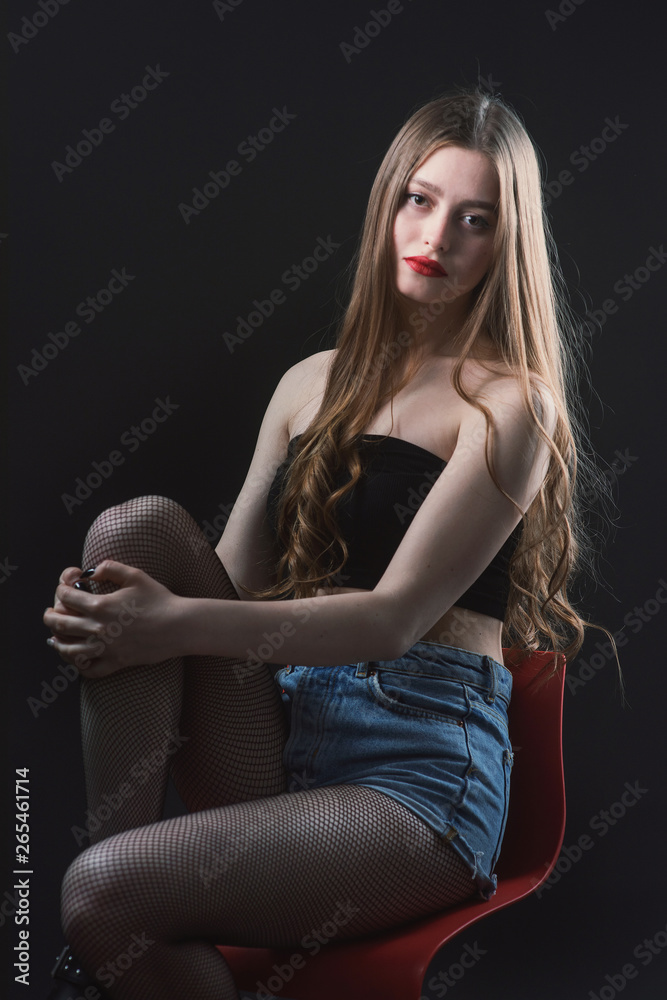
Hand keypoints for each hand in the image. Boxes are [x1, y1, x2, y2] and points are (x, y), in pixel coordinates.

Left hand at [43, 561, 182, 677]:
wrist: (179, 626)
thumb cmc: (159, 599)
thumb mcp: (135, 575)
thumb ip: (110, 568)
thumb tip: (91, 572)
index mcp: (100, 605)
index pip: (66, 597)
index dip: (60, 589)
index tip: (63, 588)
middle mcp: (98, 628)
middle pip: (59, 623)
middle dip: (49, 615)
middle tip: (49, 612)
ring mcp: (105, 648)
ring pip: (68, 650)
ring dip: (57, 642)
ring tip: (54, 638)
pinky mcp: (115, 662)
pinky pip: (89, 669)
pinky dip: (78, 665)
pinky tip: (77, 658)